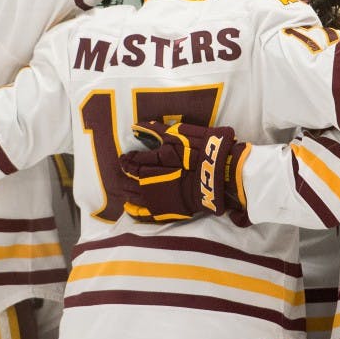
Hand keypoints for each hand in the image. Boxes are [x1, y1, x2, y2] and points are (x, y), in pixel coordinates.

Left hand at [119, 121, 248, 221]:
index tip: (125, 158)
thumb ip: (155, 130)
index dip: (126, 159)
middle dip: (124, 176)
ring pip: (133, 195)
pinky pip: (143, 213)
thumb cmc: (199, 150)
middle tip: (121, 173)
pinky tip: (129, 207)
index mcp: (150, 163)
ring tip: (124, 188)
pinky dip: (134, 210)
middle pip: (129, 180)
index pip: (131, 162)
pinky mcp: (164, 209)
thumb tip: (137, 126)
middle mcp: (148, 181)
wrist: (218, 174)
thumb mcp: (176, 134)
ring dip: (127, 190)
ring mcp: (156, 197)